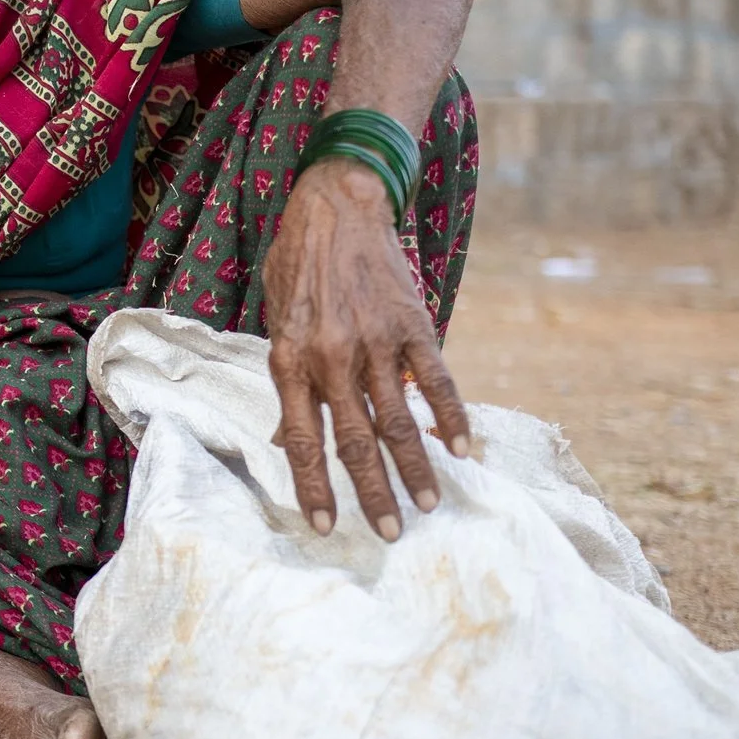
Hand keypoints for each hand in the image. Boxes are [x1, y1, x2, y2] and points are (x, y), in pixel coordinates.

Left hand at [262, 158, 471, 540]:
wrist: (337, 205)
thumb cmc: (297, 267)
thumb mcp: (274, 322)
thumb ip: (286, 380)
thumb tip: (286, 438)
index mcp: (290, 360)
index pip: (301, 439)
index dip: (313, 485)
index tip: (326, 525)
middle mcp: (332, 357)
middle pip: (354, 440)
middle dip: (371, 492)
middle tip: (389, 532)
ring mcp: (376, 341)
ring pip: (399, 420)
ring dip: (415, 468)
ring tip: (429, 504)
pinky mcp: (414, 324)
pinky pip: (438, 380)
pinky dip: (452, 417)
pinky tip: (463, 449)